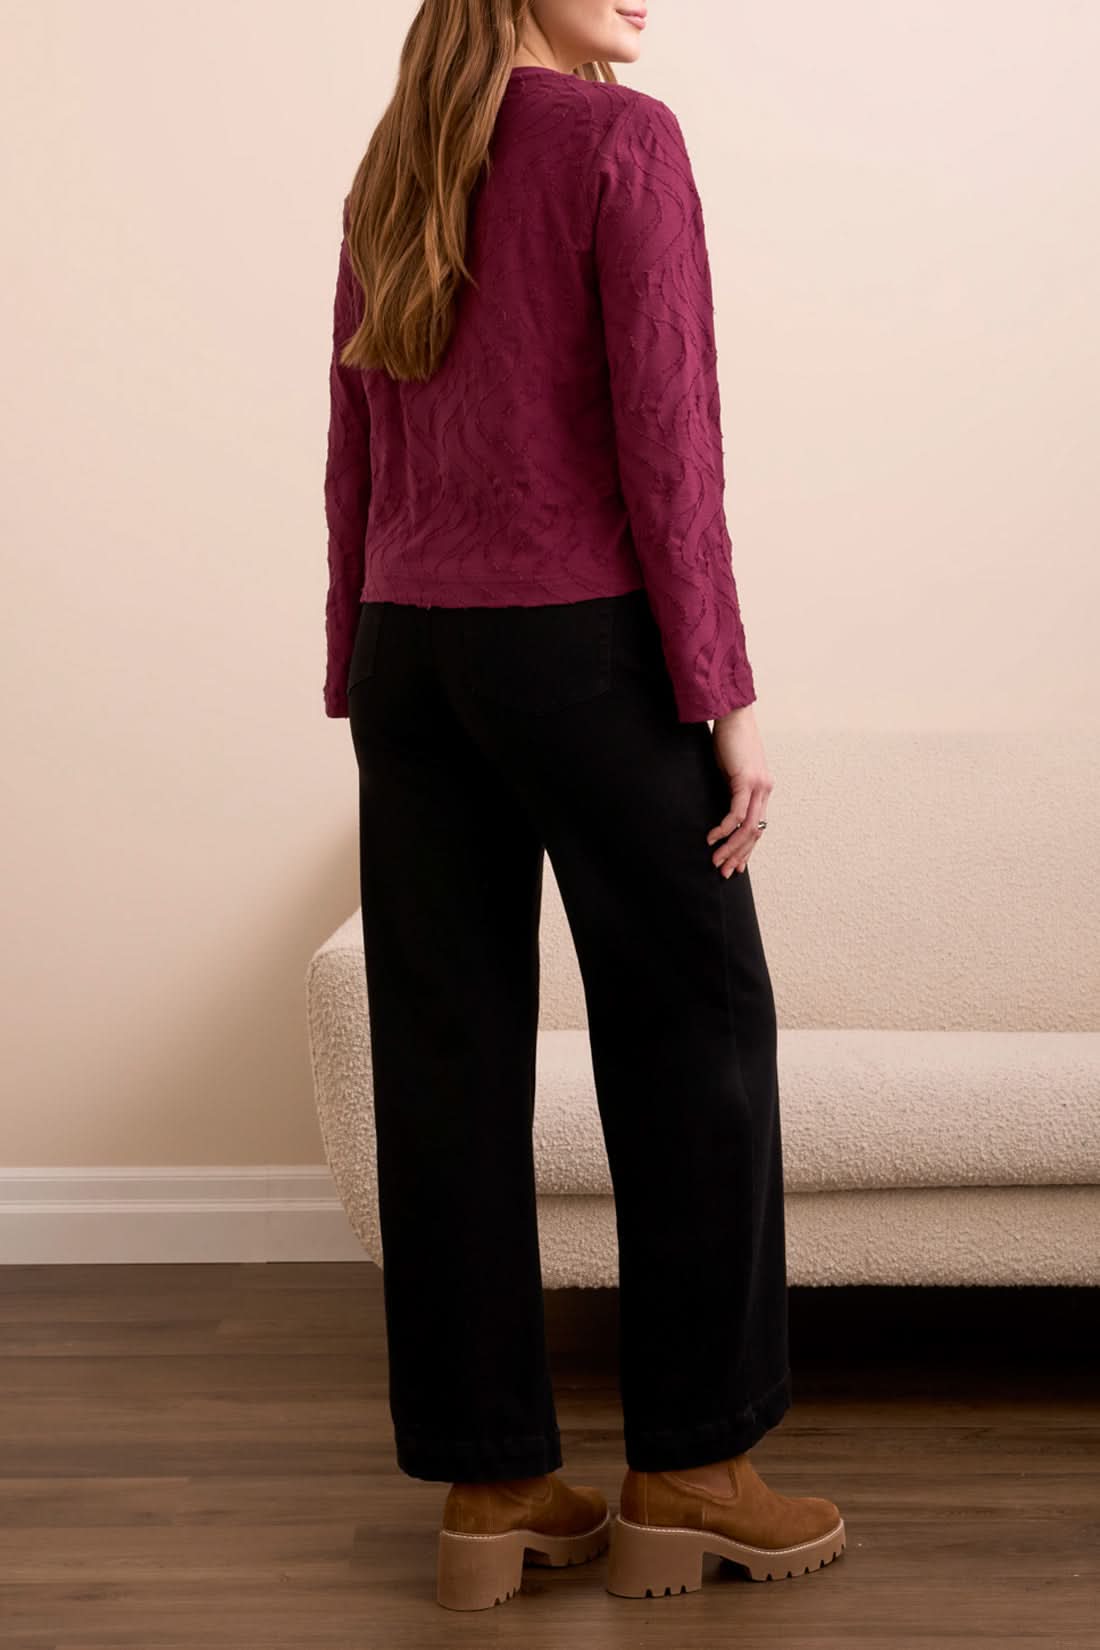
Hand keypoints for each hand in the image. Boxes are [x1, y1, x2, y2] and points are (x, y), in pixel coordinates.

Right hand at [705, 704, 773, 876]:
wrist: (732, 713)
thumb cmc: (728, 738)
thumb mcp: (729, 769)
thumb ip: (730, 788)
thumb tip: (721, 804)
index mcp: (761, 789)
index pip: (756, 827)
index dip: (746, 848)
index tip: (734, 865)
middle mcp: (764, 790)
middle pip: (755, 833)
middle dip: (738, 855)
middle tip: (724, 872)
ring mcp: (758, 786)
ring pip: (748, 828)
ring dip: (731, 847)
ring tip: (716, 861)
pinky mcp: (747, 780)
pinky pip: (737, 813)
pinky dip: (725, 828)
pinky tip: (713, 837)